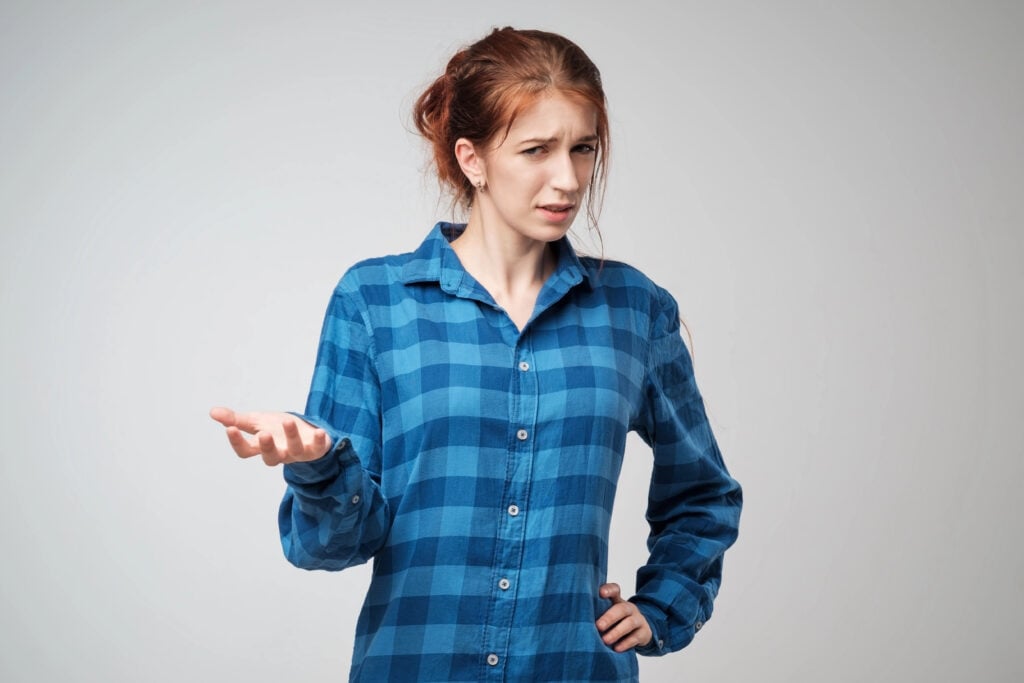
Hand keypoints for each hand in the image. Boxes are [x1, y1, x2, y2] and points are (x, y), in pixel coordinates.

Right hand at [209, 406, 331, 465]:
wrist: (304, 431)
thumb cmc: (277, 428)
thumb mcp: (256, 421)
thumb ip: (236, 419)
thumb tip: (212, 411)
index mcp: (262, 447)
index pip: (246, 451)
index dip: (237, 442)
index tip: (230, 428)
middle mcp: (280, 453)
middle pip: (271, 458)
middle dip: (267, 447)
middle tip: (264, 434)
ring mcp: (298, 452)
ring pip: (295, 450)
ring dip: (292, 437)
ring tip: (288, 421)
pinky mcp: (316, 449)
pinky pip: (318, 447)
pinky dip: (319, 440)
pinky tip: (319, 431)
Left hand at [596, 582, 652, 651]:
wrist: (641, 631)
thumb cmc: (617, 621)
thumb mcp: (608, 613)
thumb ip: (597, 611)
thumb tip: (578, 617)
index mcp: (618, 601)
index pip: (615, 590)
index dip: (609, 590)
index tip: (600, 593)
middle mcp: (629, 608)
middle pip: (622, 608)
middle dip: (609, 617)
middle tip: (598, 626)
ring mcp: (638, 620)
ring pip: (630, 623)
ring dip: (617, 632)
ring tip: (605, 640)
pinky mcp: (644, 633)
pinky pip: (636, 637)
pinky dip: (626, 643)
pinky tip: (617, 648)